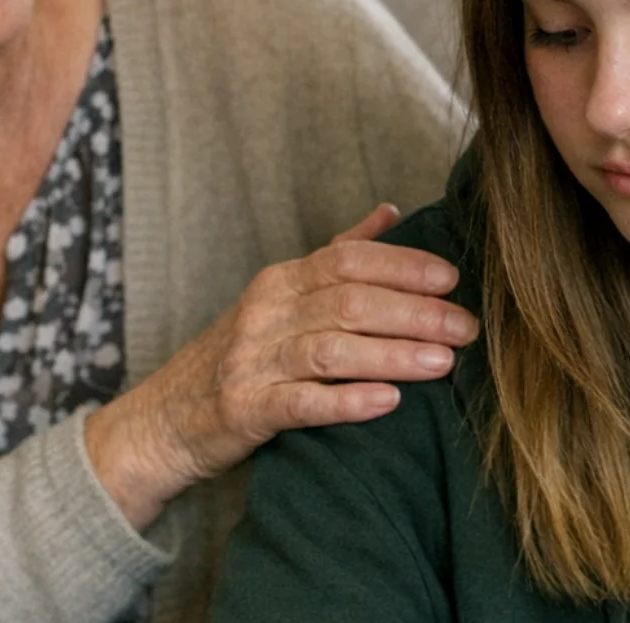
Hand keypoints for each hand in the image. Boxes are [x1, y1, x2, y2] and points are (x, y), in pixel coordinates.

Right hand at [83, 204, 475, 528]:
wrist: (164, 418)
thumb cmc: (241, 354)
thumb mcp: (280, 296)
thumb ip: (336, 255)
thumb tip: (391, 212)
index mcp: (281, 281)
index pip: (348, 260)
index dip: (402, 266)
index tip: (451, 279)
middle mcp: (266, 313)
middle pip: (349, 302)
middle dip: (414, 312)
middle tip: (466, 328)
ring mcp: (253, 361)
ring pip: (331, 350)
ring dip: (393, 354)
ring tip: (443, 363)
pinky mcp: (245, 409)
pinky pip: (301, 403)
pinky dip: (346, 400)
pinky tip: (387, 402)